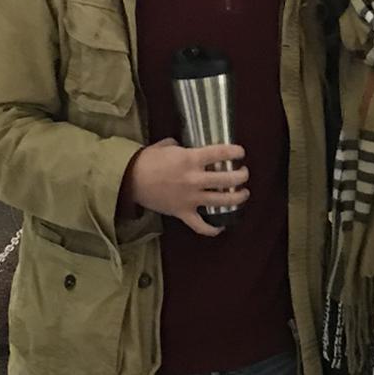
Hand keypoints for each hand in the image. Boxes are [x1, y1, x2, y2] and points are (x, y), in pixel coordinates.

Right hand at [126, 138, 248, 238]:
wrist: (130, 179)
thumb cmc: (147, 160)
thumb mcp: (166, 146)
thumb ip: (182, 146)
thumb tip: (189, 147)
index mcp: (190, 159)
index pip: (221, 153)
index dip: (235, 152)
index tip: (240, 152)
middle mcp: (194, 179)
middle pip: (227, 179)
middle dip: (241, 176)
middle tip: (244, 174)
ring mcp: (190, 198)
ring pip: (222, 201)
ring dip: (237, 198)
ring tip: (243, 194)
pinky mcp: (183, 212)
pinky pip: (201, 226)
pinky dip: (212, 229)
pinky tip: (221, 226)